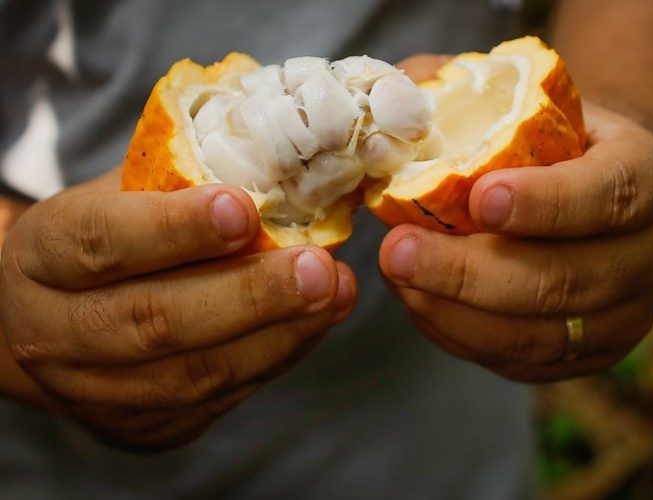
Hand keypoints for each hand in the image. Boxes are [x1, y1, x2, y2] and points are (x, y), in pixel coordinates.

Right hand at [0, 169, 355, 449]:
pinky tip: (317, 320)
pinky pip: (221, 396)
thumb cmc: (108, 237)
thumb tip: (281, 165)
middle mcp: (53, 334)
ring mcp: (96, 393)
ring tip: (334, 291)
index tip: (243, 209)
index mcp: (40, 256)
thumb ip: (182, 183)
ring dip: (279, 332)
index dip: (173, 228)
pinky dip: (278, 354)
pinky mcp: (144, 427)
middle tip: (317, 267)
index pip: (100, 243)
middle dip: (248, 295)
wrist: (57, 320)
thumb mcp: (122, 195)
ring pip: (195, 374)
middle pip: (153, 322)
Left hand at [379, 103, 652, 381]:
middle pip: (564, 280)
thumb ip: (472, 93)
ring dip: (452, 310)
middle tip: (398, 250)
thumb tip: (396, 103)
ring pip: (536, 334)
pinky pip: (516, 359)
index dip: (545, 203)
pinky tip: (418, 299)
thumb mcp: (540, 102)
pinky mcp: (587, 355)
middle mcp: (651, 256)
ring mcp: (624, 317)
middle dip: (469, 272)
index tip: (479, 198)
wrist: (609, 193)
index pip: (607, 196)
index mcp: (651, 179)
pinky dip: (457, 333)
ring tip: (396, 274)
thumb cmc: (562, 141)